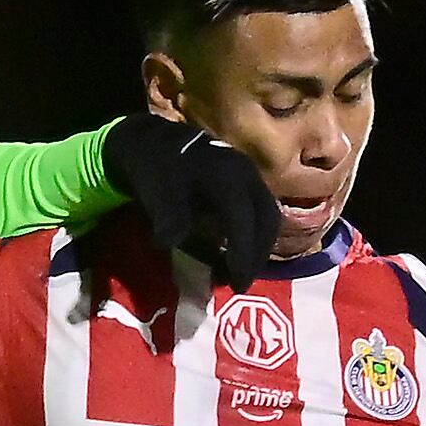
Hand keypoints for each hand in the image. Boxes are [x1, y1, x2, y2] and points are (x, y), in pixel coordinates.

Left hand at [103, 112, 275, 288]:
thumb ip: (168, 218)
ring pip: (268, 218)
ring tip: (239, 273)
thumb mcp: (157, 192)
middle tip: (240, 283)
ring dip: (258, 248)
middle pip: (266, 221)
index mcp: (227, 176)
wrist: (156, 142)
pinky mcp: (249, 183)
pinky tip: (237, 254)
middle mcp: (247, 174)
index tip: (236, 283)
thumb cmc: (158, 169)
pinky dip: (254, 237)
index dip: (243, 253)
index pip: (244, 220)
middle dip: (256, 256)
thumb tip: (169, 243)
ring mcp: (251, 177)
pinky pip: (262, 214)